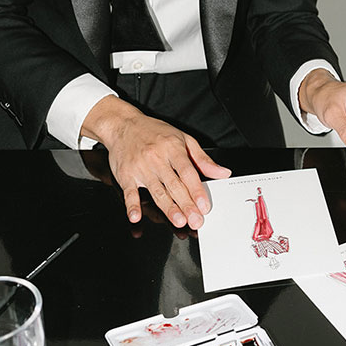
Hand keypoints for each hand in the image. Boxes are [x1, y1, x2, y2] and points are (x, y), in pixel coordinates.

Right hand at [81, 96, 230, 227]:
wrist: (123, 125)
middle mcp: (156, 158)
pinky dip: (132, 205)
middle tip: (196, 219)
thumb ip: (202, 159)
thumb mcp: (183, 139)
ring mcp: (140, 167)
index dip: (196, 190)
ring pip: (156, 191)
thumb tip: (222, 172)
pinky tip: (136, 216)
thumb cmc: (154, 132)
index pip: (187, 172)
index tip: (204, 205)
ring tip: (178, 220)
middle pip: (173, 185)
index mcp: (172, 148)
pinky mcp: (125, 175)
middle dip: (186, 204)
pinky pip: (129, 192)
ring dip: (167, 207)